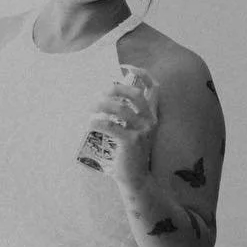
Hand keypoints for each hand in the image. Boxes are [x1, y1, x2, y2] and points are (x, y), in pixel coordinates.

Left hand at [85, 68, 158, 185]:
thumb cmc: (130, 153)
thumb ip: (128, 115)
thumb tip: (108, 96)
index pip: (154, 88)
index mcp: (152, 116)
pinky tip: (91, 123)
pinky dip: (98, 122)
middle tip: (100, 94)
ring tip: (91, 108)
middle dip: (115, 89)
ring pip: (121, 109)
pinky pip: (111, 125)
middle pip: (135, 94)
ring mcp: (142, 131)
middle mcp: (150, 121)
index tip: (125, 67)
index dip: (142, 74)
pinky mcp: (131, 142)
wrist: (136, 179)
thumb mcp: (133, 131)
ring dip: (102, 105)